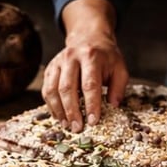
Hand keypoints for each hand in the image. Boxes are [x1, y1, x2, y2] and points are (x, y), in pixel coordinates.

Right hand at [41, 0, 129, 130]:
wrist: (88, 37)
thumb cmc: (106, 57)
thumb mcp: (119, 68)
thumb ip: (119, 87)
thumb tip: (113, 105)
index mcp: (91, 57)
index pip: (89, 84)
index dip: (91, 105)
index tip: (93, 121)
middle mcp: (71, 58)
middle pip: (67, 88)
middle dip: (72, 111)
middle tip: (78, 128)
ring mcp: (58, 62)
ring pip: (53, 89)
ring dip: (59, 110)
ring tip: (67, 125)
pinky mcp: (50, 68)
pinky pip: (47, 89)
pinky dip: (51, 105)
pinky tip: (59, 117)